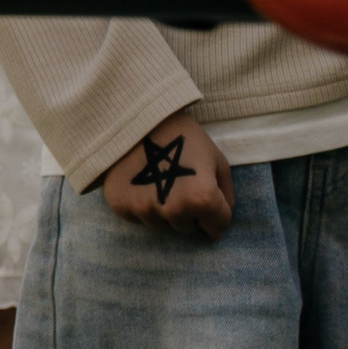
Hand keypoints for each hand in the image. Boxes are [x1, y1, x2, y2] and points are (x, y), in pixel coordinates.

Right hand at [98, 114, 233, 237]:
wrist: (136, 120)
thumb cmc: (183, 137)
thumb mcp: (216, 160)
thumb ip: (226, 195)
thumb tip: (219, 227)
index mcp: (202, 199)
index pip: (218, 227)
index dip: (217, 212)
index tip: (207, 196)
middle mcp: (173, 210)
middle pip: (189, 228)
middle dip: (190, 212)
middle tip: (181, 185)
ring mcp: (145, 210)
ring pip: (163, 225)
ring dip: (165, 211)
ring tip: (159, 184)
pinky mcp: (121, 207)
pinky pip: (138, 219)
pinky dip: (142, 207)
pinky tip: (141, 185)